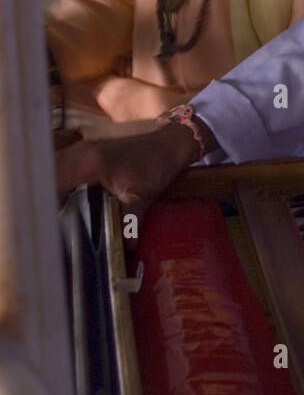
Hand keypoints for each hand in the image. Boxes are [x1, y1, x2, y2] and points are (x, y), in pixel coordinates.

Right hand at [54, 122, 201, 213]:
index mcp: (89, 162)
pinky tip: (64, 198)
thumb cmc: (156, 167)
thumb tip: (125, 250)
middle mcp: (80, 151)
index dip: (45, 201)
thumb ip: (129, 223)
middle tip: (47, 221)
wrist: (169, 145)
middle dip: (43, 196)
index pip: (53, 180)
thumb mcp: (141, 197)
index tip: (45, 221)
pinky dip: (58, 179)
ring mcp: (82, 148)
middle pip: (48, 173)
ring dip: (49, 186)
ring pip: (54, 167)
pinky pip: (63, 164)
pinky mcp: (86, 149)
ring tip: (52, 212)